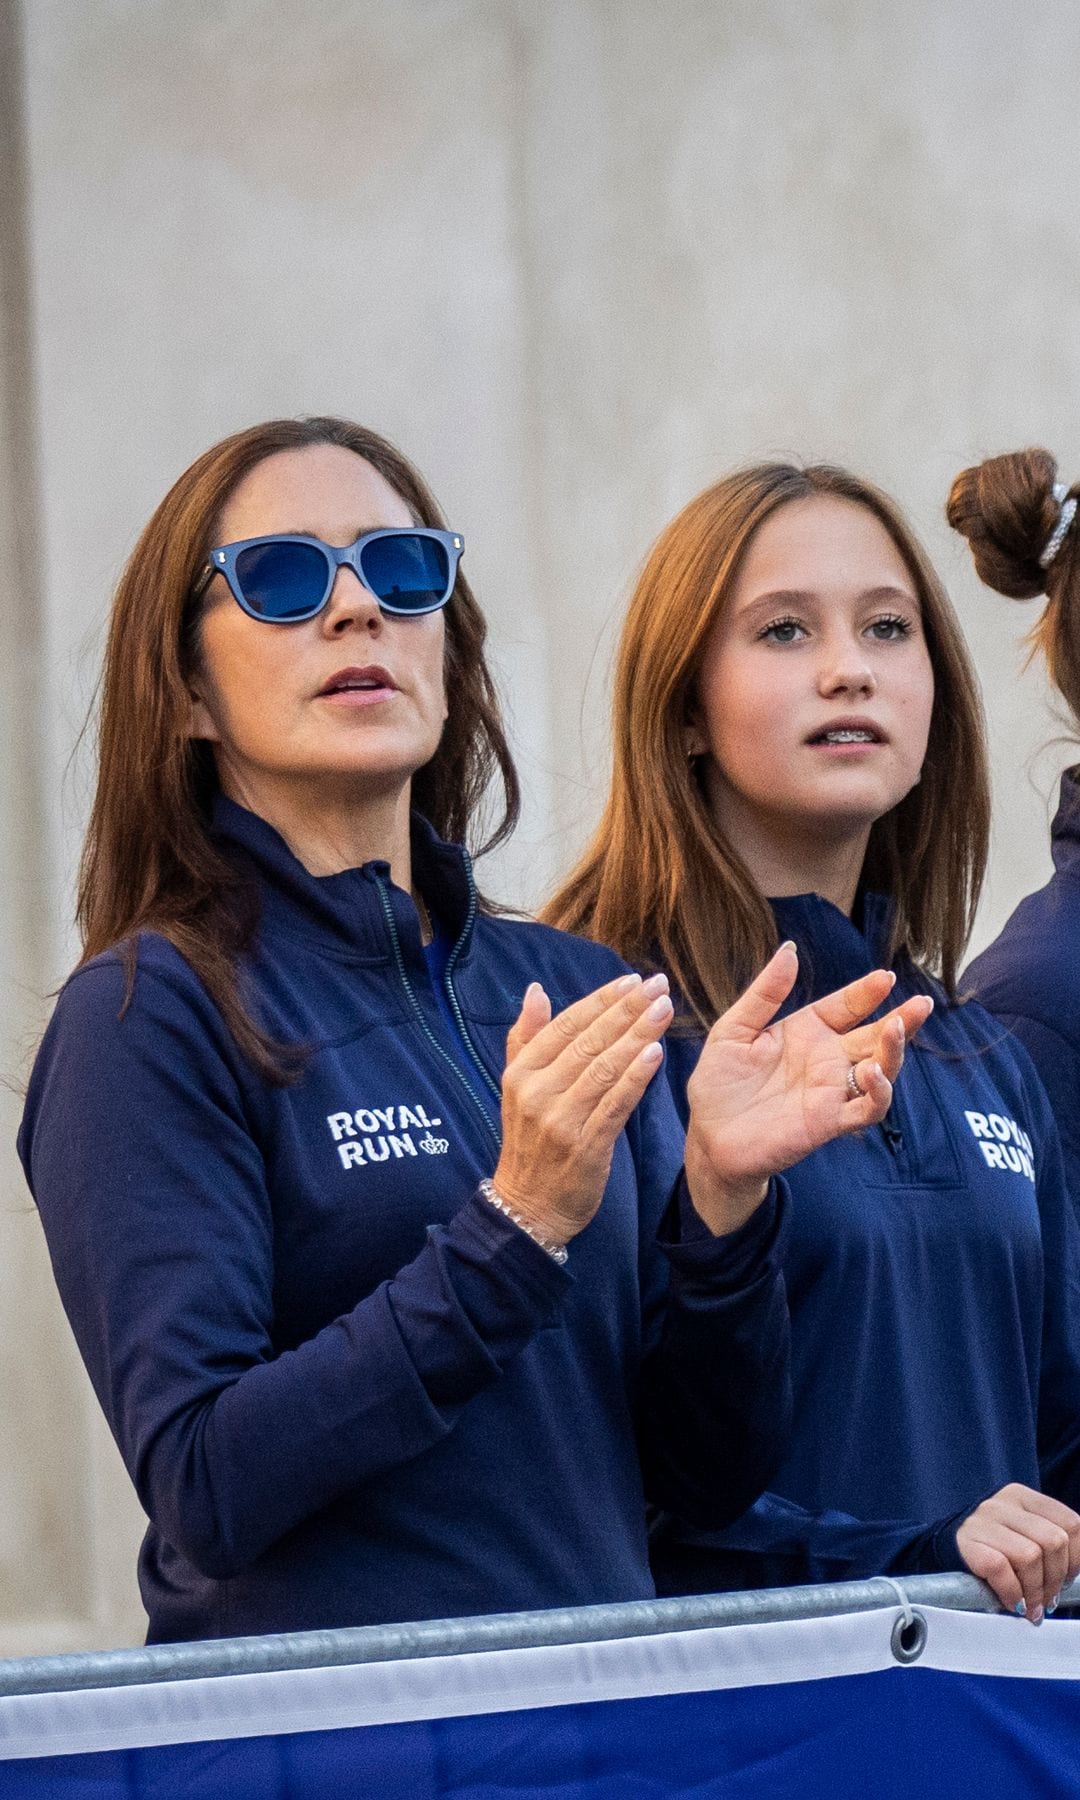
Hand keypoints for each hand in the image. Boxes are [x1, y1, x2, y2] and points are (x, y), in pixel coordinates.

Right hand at [492, 970, 672, 1245]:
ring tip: (664, 1010)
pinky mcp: (585, 1145)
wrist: (528, 1208)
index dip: (600, 1000)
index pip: (565, 1025)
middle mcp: (537, 1092)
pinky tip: (655, 1054)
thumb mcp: (516, 1089)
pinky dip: (635, 1078)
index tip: (631, 980)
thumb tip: (535, 990)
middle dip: (627, 1010)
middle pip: (588, 1041)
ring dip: (638, 1035)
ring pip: (605, 1068)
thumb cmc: (529, 1143)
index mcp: (521, 1073)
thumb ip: (525, 1039)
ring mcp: (560, 1120)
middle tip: (658, 985)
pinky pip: (615, 1104)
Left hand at [683, 941, 933, 1234]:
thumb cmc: (718, 1084)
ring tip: (897, 1028)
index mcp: (806, 1032)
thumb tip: (790, 949)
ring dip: (894, 1051)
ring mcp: (831, 1091)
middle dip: (902, 1019)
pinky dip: (878, 1092)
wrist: (708, 1137)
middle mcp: (826, 1059)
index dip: (866, 992)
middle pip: (875, 1035)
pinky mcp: (830, 1121)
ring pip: (880, 1069)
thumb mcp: (734, 1029)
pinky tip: (873, 1073)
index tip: (884, 977)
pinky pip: (867, 1108)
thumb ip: (765, 992)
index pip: (846, 1006)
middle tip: (921, 1003)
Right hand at [957, 1484, 1079, 1621]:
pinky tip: (1012, 1602)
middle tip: (1047, 1600)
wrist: (946, 1551)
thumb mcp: (1024, 1536)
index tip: (1067, 1579)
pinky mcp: (968, 1542)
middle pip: (1054, 1541)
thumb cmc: (993, 1548)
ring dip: (1034, 1591)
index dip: (1076, 1559)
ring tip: (1030, 1605)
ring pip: (1030, 1556)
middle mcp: (1004, 1503)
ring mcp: (984, 1520)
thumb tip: (1076, 1576)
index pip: (1071, 1524)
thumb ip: (1050, 1546)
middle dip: (1056, 1580)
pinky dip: (1012, 1593)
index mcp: (1023, 1498)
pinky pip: (1000, 1569)